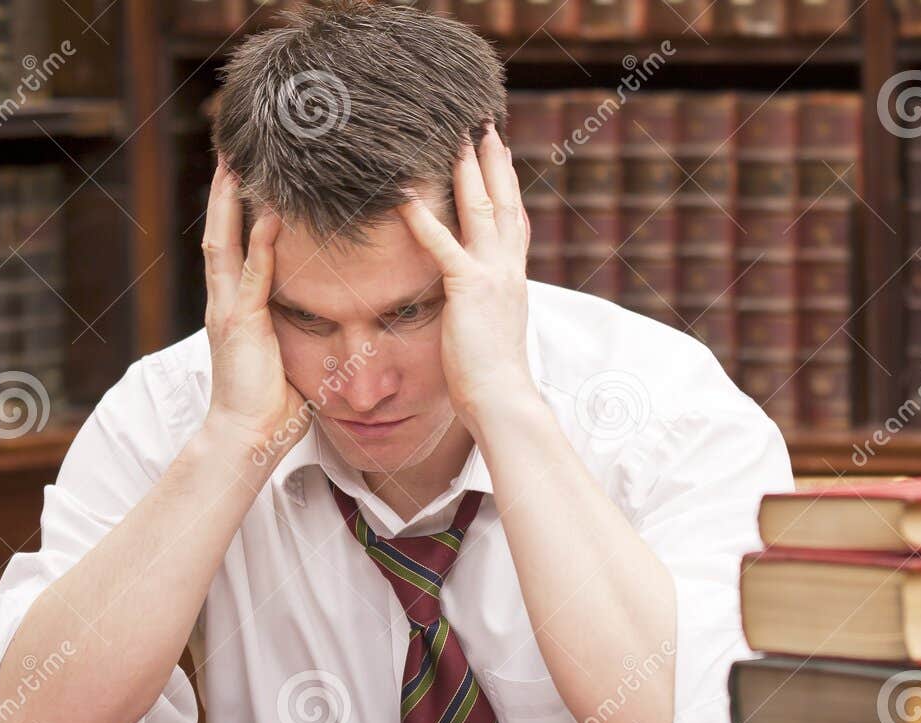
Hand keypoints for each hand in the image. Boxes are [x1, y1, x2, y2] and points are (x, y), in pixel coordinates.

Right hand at [200, 156, 309, 457]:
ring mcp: (228, 310)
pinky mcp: (239, 324)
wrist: (247, 437)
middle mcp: (225, 301)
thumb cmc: (270, 405)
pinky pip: (251, 275)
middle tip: (231, 152)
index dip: (237, 211)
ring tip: (236, 164)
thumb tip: (329, 321)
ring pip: (224, 243)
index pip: (234, 246)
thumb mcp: (286, 357)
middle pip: (220, 232)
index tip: (244, 178)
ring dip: (229, 203)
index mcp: (235, 307)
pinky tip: (269, 214)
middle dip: (223, 192)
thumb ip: (296, 331)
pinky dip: (259, 243)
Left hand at [397, 122, 539, 433]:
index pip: (511, 219)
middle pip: (502, 201)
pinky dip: (425, 220)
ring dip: (467, 170)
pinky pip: (444, 246)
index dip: (506, 183)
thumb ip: (482, 304)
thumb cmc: (491, 375)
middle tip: (483, 125)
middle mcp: (508, 269)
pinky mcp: (469, 290)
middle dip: (493, 161)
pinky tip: (407, 197)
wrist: (502, 398)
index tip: (499, 152)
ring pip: (480, 210)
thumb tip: (474, 302)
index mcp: (513, 278)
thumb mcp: (489, 328)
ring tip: (456, 137)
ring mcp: (492, 276)